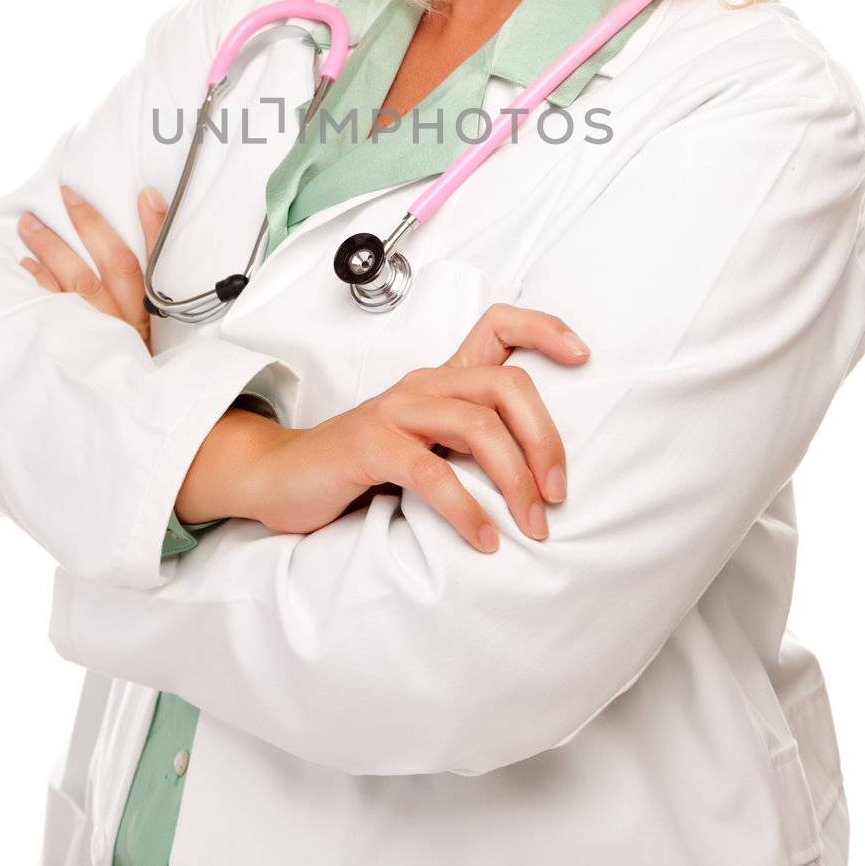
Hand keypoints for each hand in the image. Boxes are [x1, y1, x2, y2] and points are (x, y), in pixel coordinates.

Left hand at [17, 184, 169, 351]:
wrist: (123, 416)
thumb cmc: (136, 366)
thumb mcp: (152, 331)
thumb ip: (148, 288)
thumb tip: (147, 229)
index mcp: (149, 315)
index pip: (156, 262)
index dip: (153, 227)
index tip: (146, 195)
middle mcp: (124, 322)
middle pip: (110, 264)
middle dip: (89, 225)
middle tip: (66, 195)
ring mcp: (96, 333)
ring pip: (76, 282)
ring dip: (52, 249)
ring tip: (30, 225)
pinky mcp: (71, 346)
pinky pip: (51, 311)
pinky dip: (38, 285)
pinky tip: (24, 266)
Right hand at [248, 305, 589, 552]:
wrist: (281, 479)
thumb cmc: (363, 468)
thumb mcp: (425, 445)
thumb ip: (472, 446)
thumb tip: (545, 477)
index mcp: (441, 379)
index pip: (498, 326)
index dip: (544, 330)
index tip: (583, 356)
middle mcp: (423, 385)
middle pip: (506, 386)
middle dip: (546, 439)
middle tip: (558, 494)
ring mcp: (395, 412)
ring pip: (477, 425)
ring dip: (515, 480)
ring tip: (532, 525)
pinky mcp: (369, 446)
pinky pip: (431, 471)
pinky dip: (465, 507)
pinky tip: (482, 539)